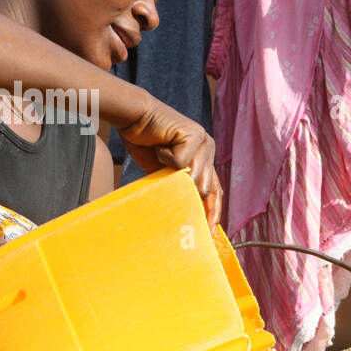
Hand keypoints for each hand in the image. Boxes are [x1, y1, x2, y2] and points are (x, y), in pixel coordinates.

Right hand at [117, 102, 222, 229]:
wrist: (135, 117)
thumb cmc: (147, 145)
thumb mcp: (167, 173)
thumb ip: (181, 187)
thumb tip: (189, 213)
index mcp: (206, 159)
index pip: (216, 191)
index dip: (213, 212)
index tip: (209, 232)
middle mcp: (209, 149)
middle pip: (207, 188)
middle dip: (190, 198)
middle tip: (175, 201)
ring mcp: (204, 141)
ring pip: (195, 178)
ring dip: (174, 176)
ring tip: (160, 160)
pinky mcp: (194, 134)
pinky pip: (181, 162)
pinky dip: (165, 158)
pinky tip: (159, 146)